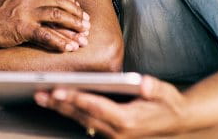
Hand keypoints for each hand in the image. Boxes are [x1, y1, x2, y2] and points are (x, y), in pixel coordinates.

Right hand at [0, 0, 90, 51]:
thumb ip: (31, 1)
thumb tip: (52, 10)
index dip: (70, 1)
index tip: (78, 10)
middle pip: (60, 2)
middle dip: (76, 14)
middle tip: (86, 25)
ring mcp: (25, 12)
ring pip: (58, 16)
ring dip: (73, 27)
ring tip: (83, 36)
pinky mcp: (21, 28)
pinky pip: (46, 35)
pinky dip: (60, 42)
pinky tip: (68, 48)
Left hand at [34, 75, 186, 137]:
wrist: (177, 121)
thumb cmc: (169, 104)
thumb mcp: (166, 93)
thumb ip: (154, 88)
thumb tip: (145, 84)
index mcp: (128, 121)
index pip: (97, 108)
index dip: (77, 99)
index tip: (59, 91)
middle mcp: (117, 132)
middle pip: (83, 116)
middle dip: (60, 105)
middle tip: (40, 94)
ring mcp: (112, 136)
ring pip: (81, 121)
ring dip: (61, 110)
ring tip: (41, 97)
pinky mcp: (110, 134)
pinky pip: (86, 123)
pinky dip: (71, 113)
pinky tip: (57, 103)